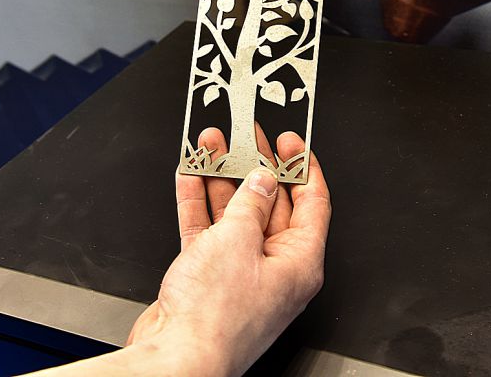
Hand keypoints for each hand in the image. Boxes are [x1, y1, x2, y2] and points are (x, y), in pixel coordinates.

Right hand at [126, 126, 331, 375]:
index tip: (291, 141)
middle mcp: (274, 267)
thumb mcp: (239, 241)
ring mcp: (240, 272)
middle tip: (246, 136)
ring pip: (235, 213)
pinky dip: (198, 202)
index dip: (302, 167)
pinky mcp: (209, 277)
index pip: (312, 203)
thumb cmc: (216, 318)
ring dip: (222, 178)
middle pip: (270, 203)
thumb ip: (250, 203)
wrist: (177, 357)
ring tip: (212, 145)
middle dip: (255, 166)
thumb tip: (262, 180)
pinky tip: (190, 175)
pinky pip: (207, 230)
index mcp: (300, 262)